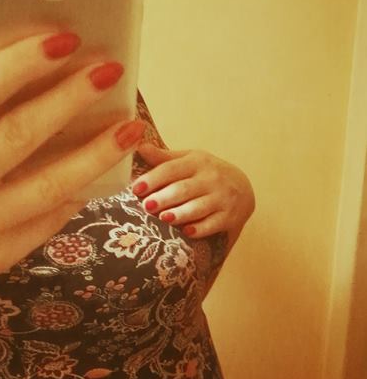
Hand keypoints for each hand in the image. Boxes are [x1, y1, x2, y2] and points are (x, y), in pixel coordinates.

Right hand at [0, 31, 144, 288]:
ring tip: (130, 127)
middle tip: (109, 71)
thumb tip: (42, 69)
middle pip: (21, 135)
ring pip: (50, 185)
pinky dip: (76, 191)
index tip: (65, 39)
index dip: (24, 61)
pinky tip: (99, 168)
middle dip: (72, 98)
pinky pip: (48, 218)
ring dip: (97, 152)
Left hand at [133, 142, 254, 249]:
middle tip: (147, 206)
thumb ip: (164, 158)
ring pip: (199, 207)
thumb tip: (139, 147)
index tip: (136, 188)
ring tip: (163, 218)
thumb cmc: (206, 174)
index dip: (153, 178)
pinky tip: (187, 232)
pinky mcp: (229, 216)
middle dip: (164, 198)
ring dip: (180, 214)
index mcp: (197, 162)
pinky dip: (200, 229)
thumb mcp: (189, 161)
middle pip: (184, 189)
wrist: (242, 187)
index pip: (172, 169)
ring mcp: (222, 198)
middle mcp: (211, 178)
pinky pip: (213, 224)